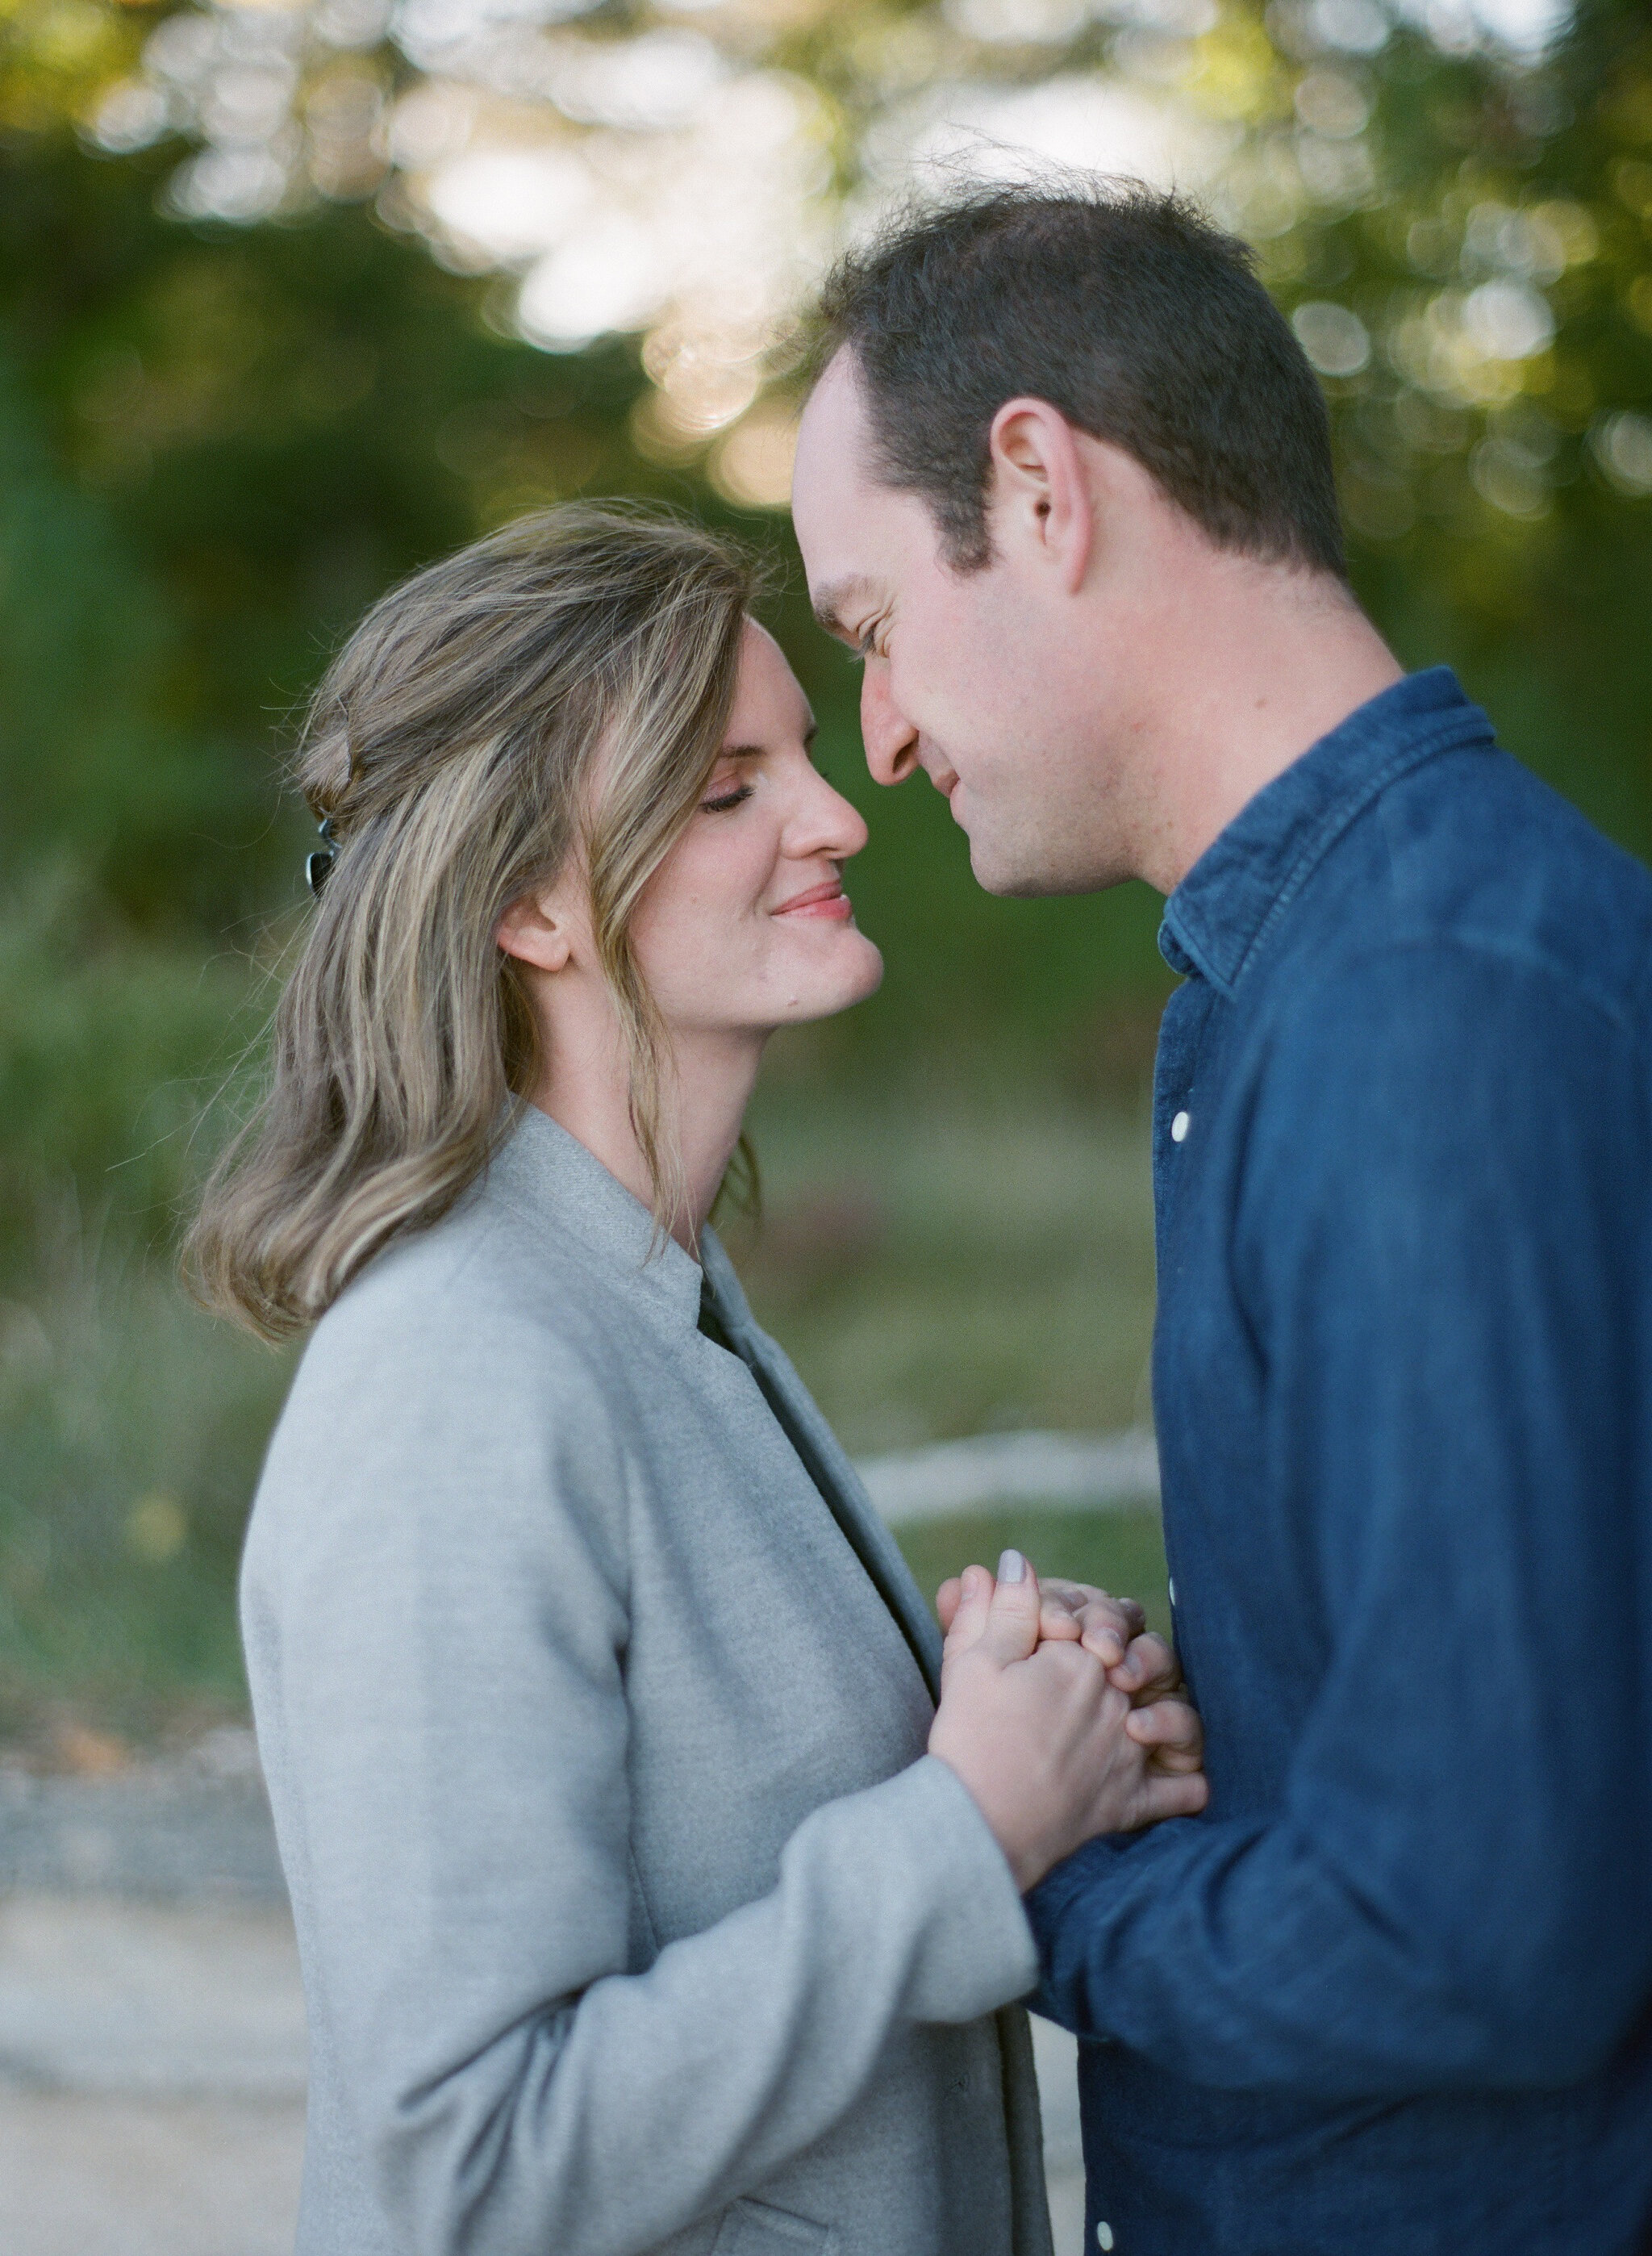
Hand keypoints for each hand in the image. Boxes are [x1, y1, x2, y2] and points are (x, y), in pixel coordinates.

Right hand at [936, 1570, 1204, 1778]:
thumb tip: (1016, 1560)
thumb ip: (1005, 1607)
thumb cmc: (972, 1738)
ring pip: (1176, 1711)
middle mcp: (1117, 1701)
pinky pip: (1181, 1789)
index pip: (1106, 1616)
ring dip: (1164, 1699)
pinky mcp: (1129, 1803)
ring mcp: (1129, 1752)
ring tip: (1135, 1703)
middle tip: (1098, 1657)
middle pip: (1145, 1656)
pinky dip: (1187, 1777)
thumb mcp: (975, 1659)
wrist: (978, 1824)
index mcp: (1081, 1660)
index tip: (1056, 1627)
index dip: (1085, 1615)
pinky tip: (1181, 1768)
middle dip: (1126, 1650)